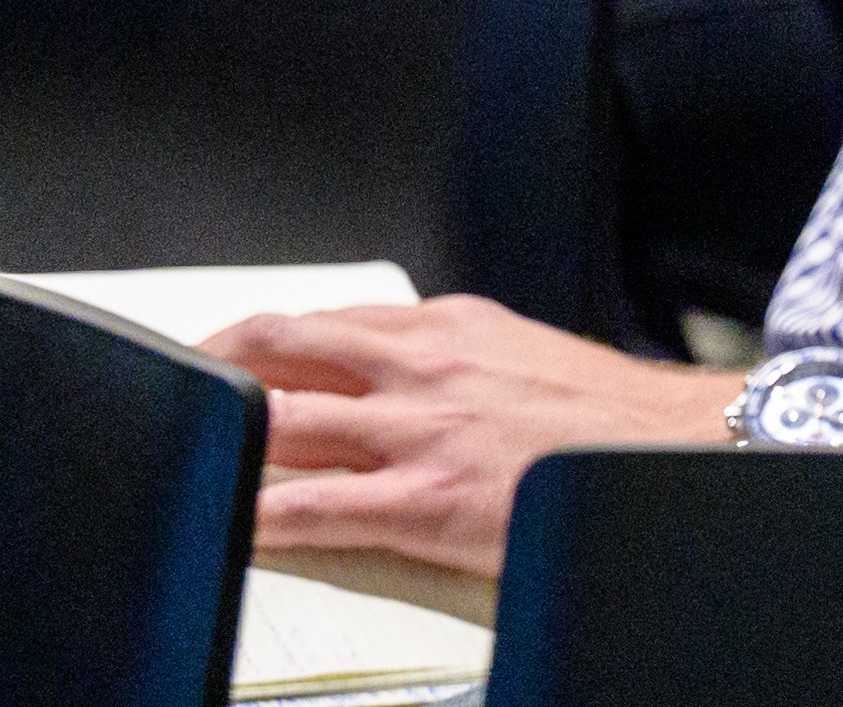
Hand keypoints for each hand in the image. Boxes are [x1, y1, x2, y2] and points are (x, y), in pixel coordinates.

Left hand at [221, 294, 732, 574]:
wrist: (674, 445)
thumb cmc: (604, 415)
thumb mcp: (518, 354)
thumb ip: (449, 358)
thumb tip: (388, 373)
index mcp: (447, 327)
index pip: (322, 321)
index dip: (252, 338)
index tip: (214, 352)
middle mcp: (422, 366)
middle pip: (280, 351)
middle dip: (213, 369)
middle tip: (169, 391)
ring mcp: (419, 432)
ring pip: (281, 422)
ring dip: (222, 437)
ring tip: (176, 453)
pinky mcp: (425, 498)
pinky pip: (311, 506)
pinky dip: (257, 514)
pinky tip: (228, 522)